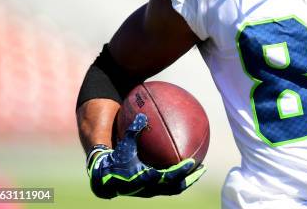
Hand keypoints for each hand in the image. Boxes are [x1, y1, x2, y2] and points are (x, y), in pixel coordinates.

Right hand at [87, 113, 205, 197]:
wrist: (104, 178)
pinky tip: (183, 167)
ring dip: (186, 180)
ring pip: (173, 189)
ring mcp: (151, 190)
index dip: (181, 171)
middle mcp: (150, 187)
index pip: (167, 177)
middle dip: (190, 178)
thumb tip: (142, 115)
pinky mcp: (151, 189)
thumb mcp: (124, 145)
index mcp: (145, 178)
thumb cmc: (115, 159)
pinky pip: (168, 186)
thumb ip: (133, 130)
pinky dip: (177, 178)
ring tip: (198, 170)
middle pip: (175, 187)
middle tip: (202, 168)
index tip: (192, 162)